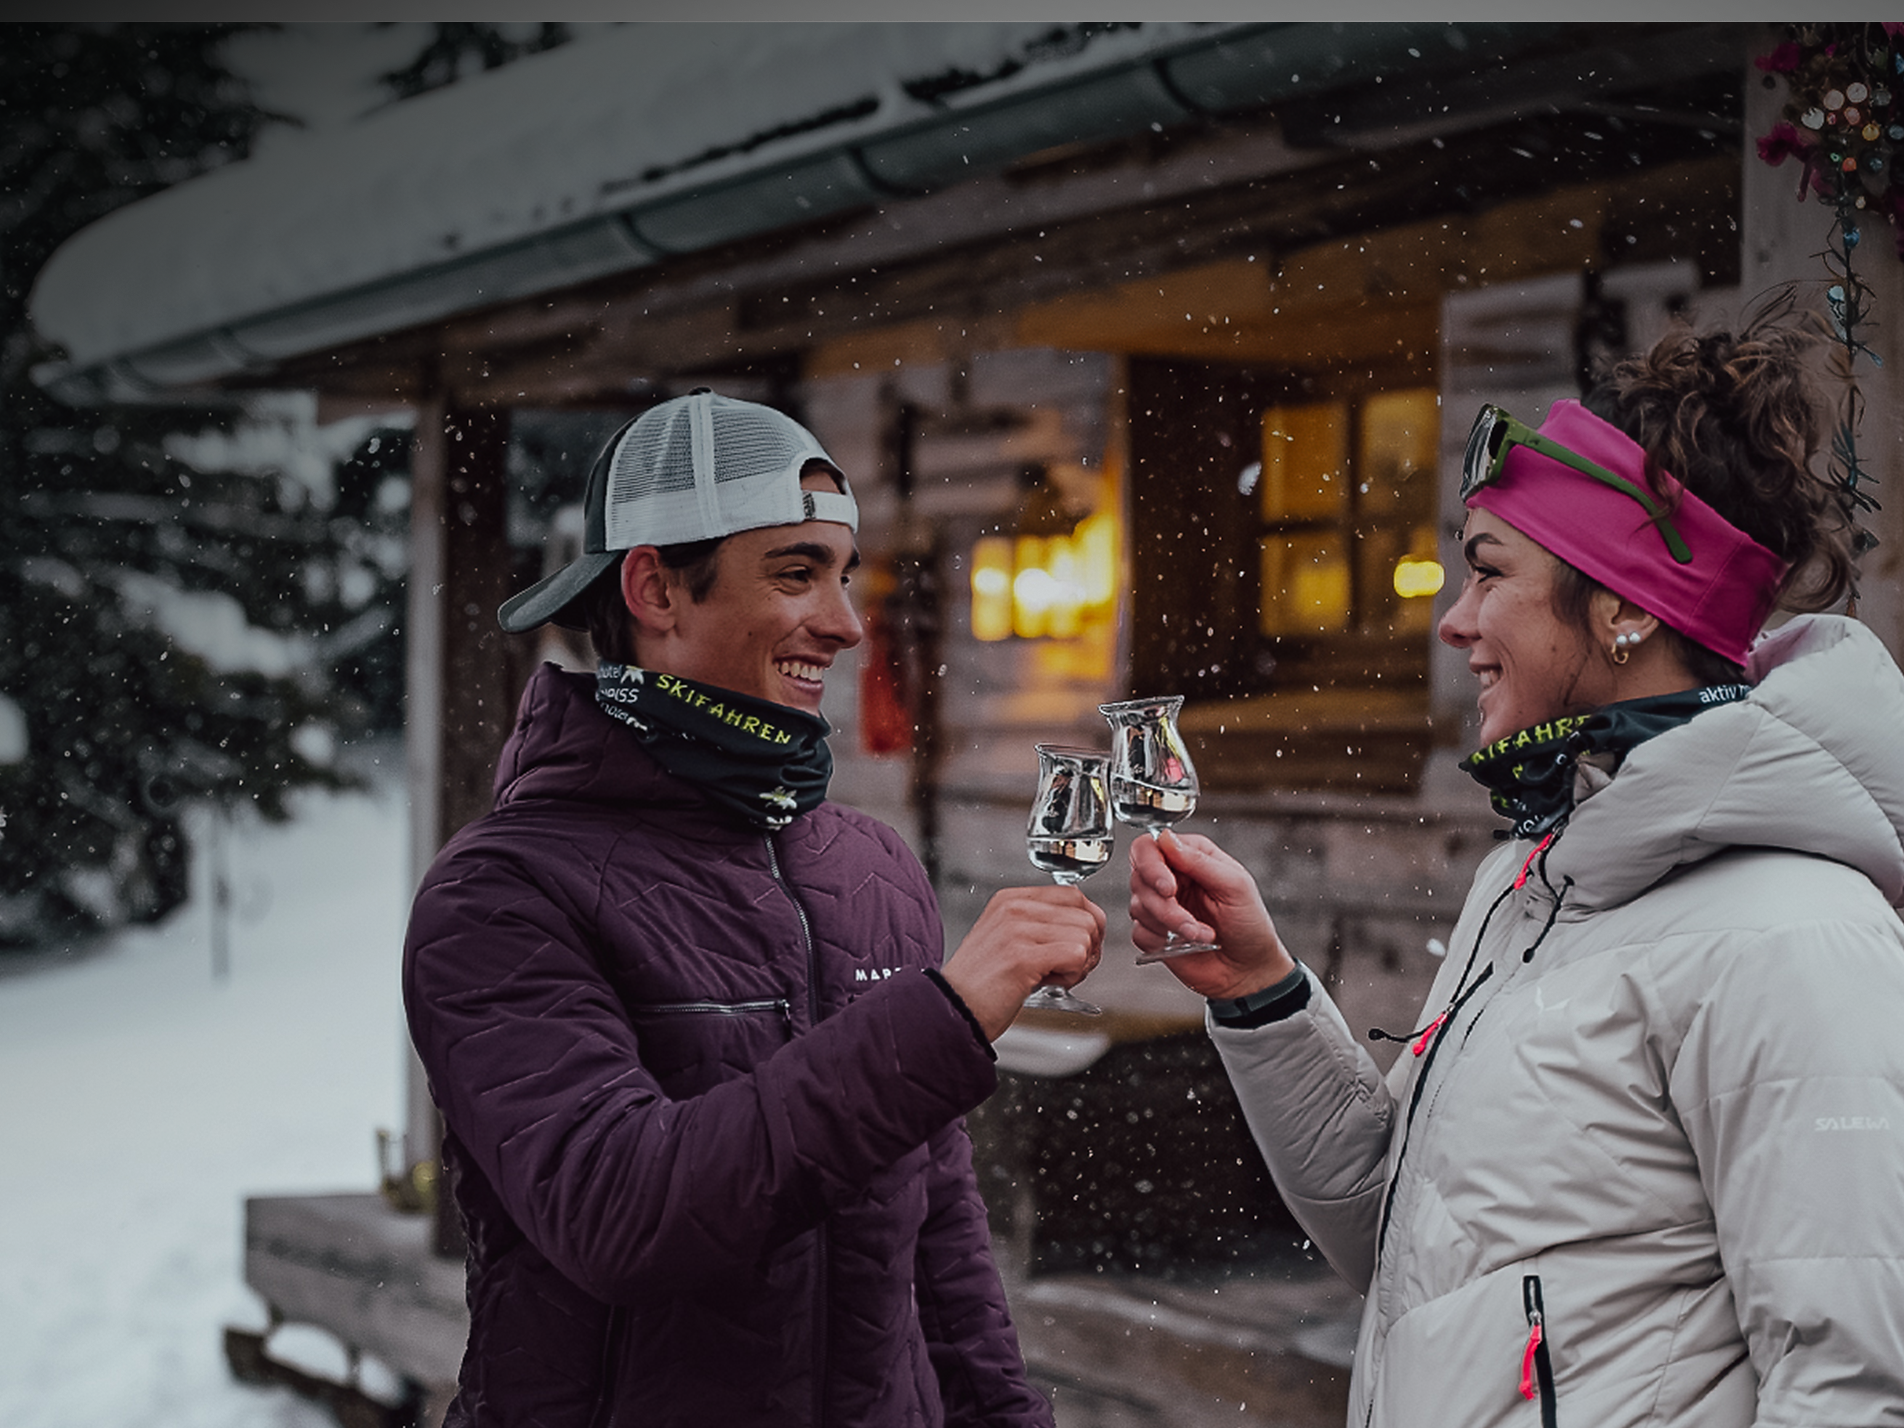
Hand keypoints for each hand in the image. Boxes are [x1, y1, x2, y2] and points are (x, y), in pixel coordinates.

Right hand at [940, 886, 1105, 1040]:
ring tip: (1052, 977)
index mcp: (1010, 900)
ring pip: (1084, 935)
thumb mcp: (1007, 939)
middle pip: (1085, 915)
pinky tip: (1049, 983)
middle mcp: (1014, 909)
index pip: (1073, 895)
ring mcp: (1017, 930)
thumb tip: (1087, 926)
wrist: (952, 1010)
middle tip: (1068, 968)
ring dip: (1079, 964)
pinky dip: (1072, 975)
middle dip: (1088, 947)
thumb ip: (1041, 926)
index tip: (1081, 946)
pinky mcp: (1022, 956)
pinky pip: (1076, 955)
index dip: (1088, 923)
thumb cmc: (981, 985)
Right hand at [1128, 832, 1295, 1000]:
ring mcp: (1160, 905)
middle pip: (1139, 878)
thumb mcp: (1235, 886)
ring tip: (1200, 935)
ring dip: (1170, 925)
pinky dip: (1161, 941)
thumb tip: (1166, 839)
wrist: (1248, 970)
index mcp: (1191, 857)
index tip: (1169, 888)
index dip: (1152, 866)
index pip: (1150, 847)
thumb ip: (1199, 860)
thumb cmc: (1250, 926)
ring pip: (1138, 906)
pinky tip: (1185, 944)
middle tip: (1190, 922)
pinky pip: (1138, 931)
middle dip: (1165, 906)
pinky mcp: (1153, 932)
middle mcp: (1172, 877)